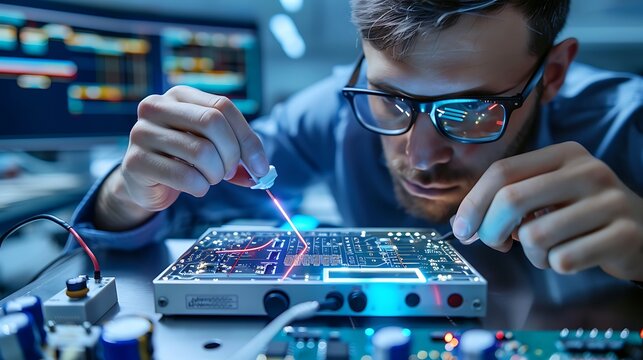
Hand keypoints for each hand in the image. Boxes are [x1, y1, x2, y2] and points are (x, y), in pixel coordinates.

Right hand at [94, 86, 268, 229]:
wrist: (145, 183)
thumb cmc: (184, 160)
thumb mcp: (213, 147)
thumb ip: (238, 152)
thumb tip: (262, 170)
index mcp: (179, 95)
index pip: (223, 107)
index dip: (247, 138)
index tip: (261, 166)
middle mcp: (157, 107)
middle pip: (212, 122)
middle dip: (231, 154)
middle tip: (230, 172)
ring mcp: (142, 133)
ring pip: (200, 151)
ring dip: (215, 174)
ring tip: (210, 178)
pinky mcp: (135, 162)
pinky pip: (184, 176)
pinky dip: (200, 187)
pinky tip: (195, 187)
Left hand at [453, 141, 642, 280]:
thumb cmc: (581, 214)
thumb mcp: (547, 195)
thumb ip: (508, 201)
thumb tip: (463, 225)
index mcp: (563, 154)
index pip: (502, 172)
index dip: (473, 203)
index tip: (461, 230)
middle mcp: (588, 170)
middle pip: (512, 199)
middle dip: (490, 230)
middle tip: (495, 244)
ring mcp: (610, 201)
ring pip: (536, 235)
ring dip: (531, 253)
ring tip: (547, 250)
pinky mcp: (624, 235)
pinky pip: (564, 259)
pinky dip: (556, 265)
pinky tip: (570, 257)